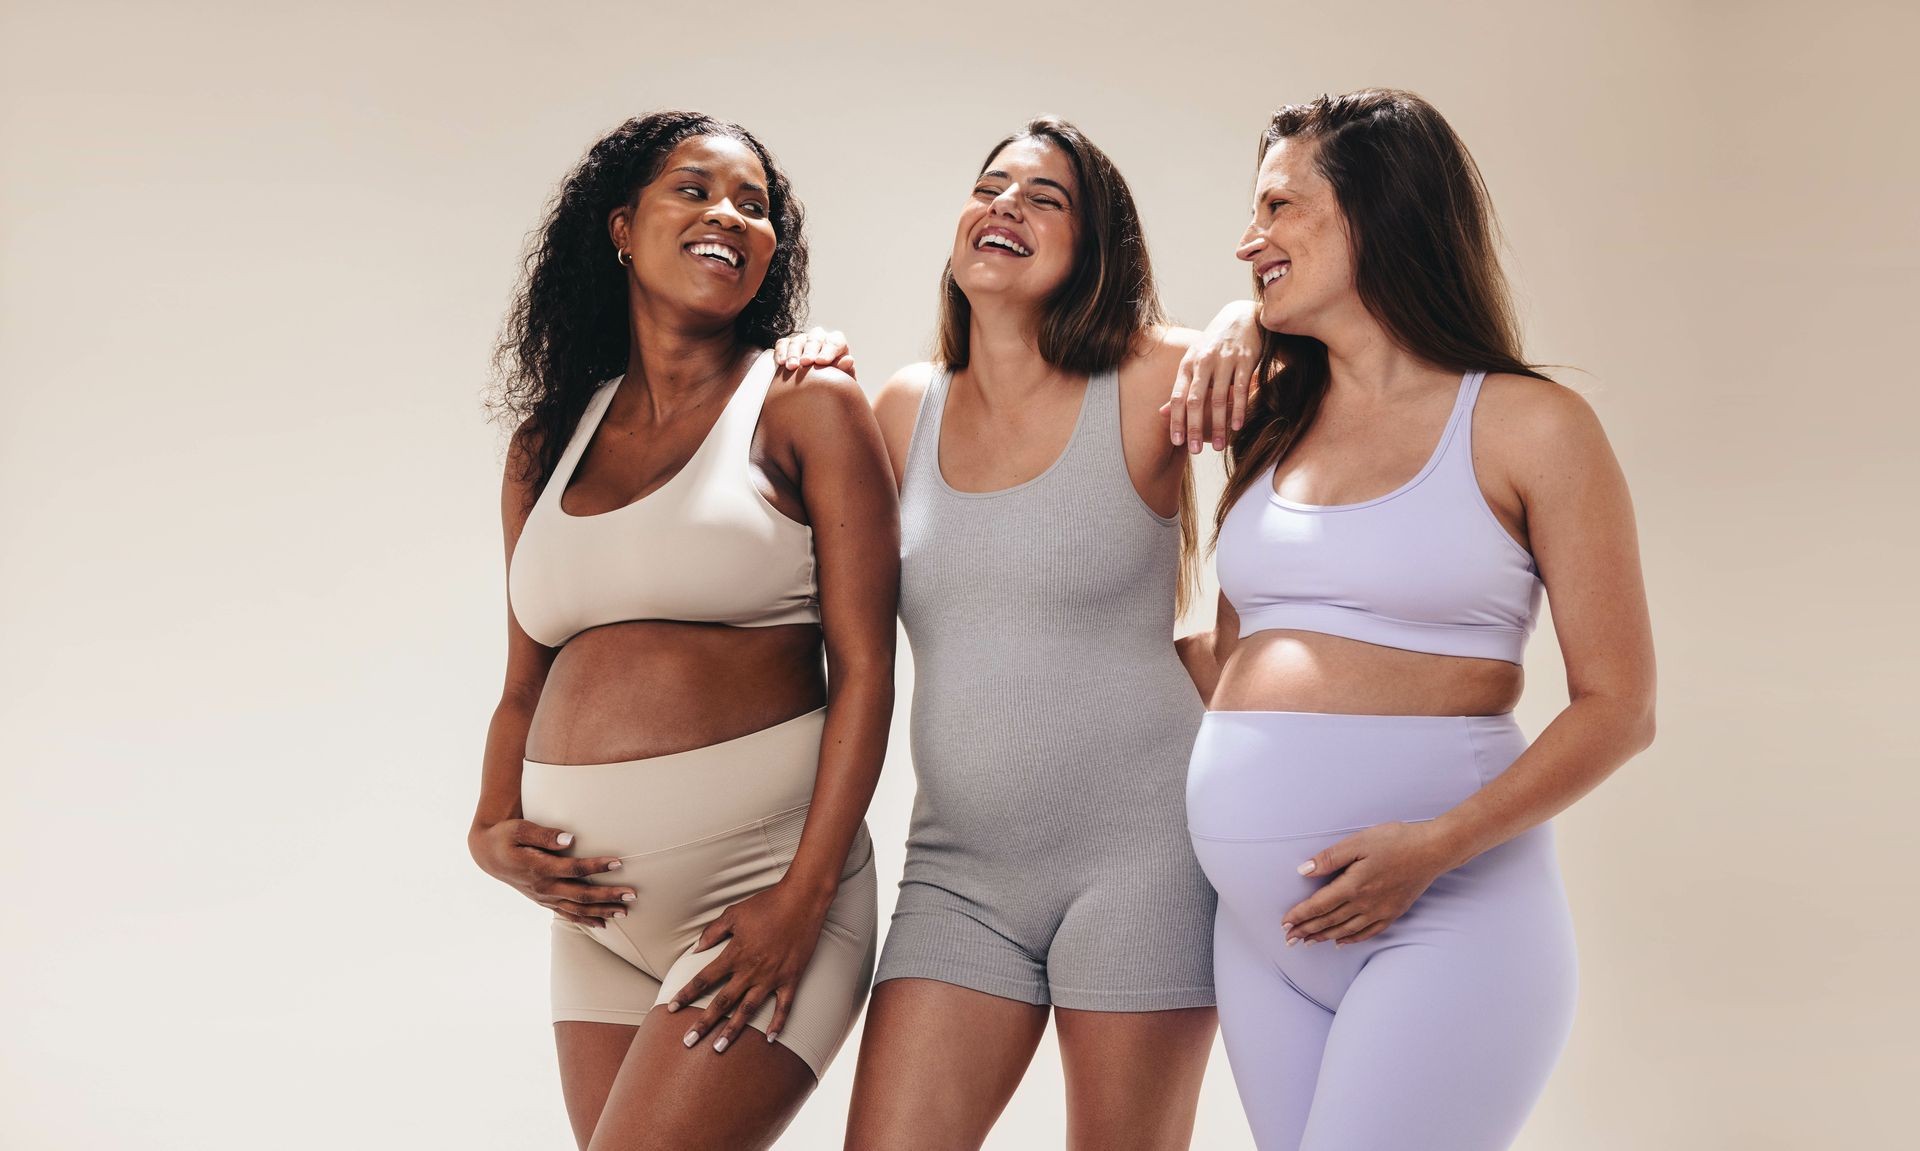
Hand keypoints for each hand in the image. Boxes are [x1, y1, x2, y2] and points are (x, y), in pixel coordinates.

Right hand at [468, 818, 634, 927]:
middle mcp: (544, 887)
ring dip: (602, 911)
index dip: (597, 867)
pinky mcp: (543, 900)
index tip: (618, 863)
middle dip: (608, 896)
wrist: (487, 854)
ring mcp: (544, 897)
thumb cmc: (505, 836)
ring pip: (577, 909)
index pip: (574, 870)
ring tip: (625, 912)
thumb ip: (545, 834)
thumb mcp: (520, 829)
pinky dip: (585, 919)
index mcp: (539, 868)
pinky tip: (602, 922)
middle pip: (581, 895)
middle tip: (632, 894)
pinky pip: (567, 913)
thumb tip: (570, 839)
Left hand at [666, 880, 829, 1052]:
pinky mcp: (791, 978)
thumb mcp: (734, 913)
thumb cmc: (766, 904)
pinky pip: (784, 1006)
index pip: (704, 979)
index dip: (686, 994)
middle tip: (688, 1042)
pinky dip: (778, 1023)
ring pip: (748, 1010)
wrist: (802, 900)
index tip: (671, 1008)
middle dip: (703, 1023)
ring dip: (732, 1030)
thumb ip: (713, 932)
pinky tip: (770, 1039)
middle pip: (722, 1002)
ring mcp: (772, 977)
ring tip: (719, 1048)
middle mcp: (750, 970)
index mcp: (735, 953)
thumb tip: (696, 949)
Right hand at [773, 327, 855, 376]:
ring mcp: (803, 340)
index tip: (822, 362)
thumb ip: (846, 370)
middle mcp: (820, 338)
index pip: (835, 342)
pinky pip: (783, 344)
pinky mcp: (788, 345)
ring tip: (792, 367)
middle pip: (815, 338)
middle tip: (806, 362)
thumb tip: (848, 360)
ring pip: (798, 340)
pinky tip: (781, 362)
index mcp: (836, 343)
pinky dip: (781, 352)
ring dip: (794, 353)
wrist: (817, 389)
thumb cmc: (833, 383)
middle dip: (810, 350)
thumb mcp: (843, 380)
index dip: (829, 350)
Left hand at [1161, 299, 1260, 452]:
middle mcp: (1203, 362)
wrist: (1242, 316)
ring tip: (1220, 447)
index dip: (1176, 421)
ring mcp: (1224, 360)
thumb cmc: (1214, 344)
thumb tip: (1160, 413)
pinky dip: (1238, 409)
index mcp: (1187, 364)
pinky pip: (1240, 389)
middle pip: (1195, 401)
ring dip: (1219, 426)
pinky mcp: (1245, 360)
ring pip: (1219, 399)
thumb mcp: (1193, 361)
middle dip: (1194, 428)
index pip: (1177, 397)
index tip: (1176, 442)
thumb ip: (1180, 388)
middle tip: (1195, 452)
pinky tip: (1237, 427)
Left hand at [1282, 821, 1451, 946]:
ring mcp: (1380, 911)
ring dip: (1324, 937)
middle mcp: (1365, 903)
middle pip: (1329, 921)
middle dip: (1306, 931)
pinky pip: (1368, 932)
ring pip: (1346, 930)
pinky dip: (1351, 939)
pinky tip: (1340, 942)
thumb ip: (1329, 858)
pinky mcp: (1393, 912)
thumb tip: (1303, 871)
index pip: (1318, 905)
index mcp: (1353, 885)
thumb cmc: (1395, 841)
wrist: (1432, 850)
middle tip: (1288, 939)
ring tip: (1307, 942)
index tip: (1284, 923)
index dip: (1300, 915)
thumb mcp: (1358, 842)